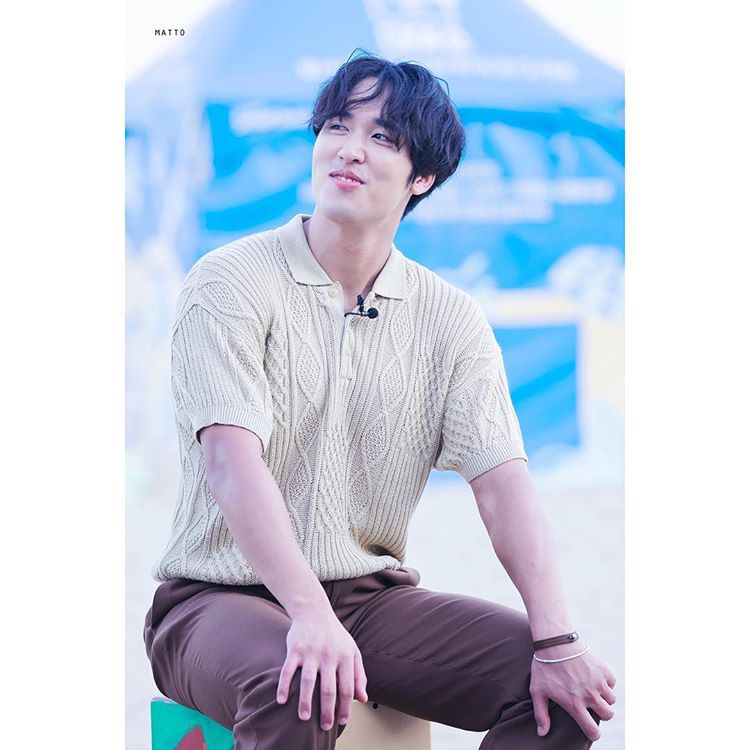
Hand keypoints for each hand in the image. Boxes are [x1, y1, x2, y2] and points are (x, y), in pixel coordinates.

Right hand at [276, 607, 368, 730]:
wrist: (314, 610)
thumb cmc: (335, 635)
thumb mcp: (352, 650)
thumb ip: (359, 674)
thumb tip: (363, 699)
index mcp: (345, 656)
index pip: (347, 688)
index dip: (345, 707)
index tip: (340, 722)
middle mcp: (329, 655)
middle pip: (329, 689)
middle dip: (327, 711)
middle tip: (324, 726)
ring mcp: (311, 652)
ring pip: (308, 682)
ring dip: (306, 702)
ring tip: (304, 718)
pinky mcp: (295, 648)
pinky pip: (288, 670)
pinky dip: (284, 686)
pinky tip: (282, 700)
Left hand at [530, 644, 615, 741]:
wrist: (555, 641)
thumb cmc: (544, 667)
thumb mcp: (537, 691)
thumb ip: (541, 714)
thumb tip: (542, 734)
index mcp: (574, 704)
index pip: (593, 731)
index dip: (593, 734)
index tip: (590, 729)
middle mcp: (590, 696)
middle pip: (608, 715)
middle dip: (601, 713)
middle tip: (590, 705)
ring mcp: (598, 682)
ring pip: (611, 700)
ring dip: (604, 697)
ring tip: (591, 690)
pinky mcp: (603, 670)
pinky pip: (611, 683)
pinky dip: (606, 682)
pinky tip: (593, 678)